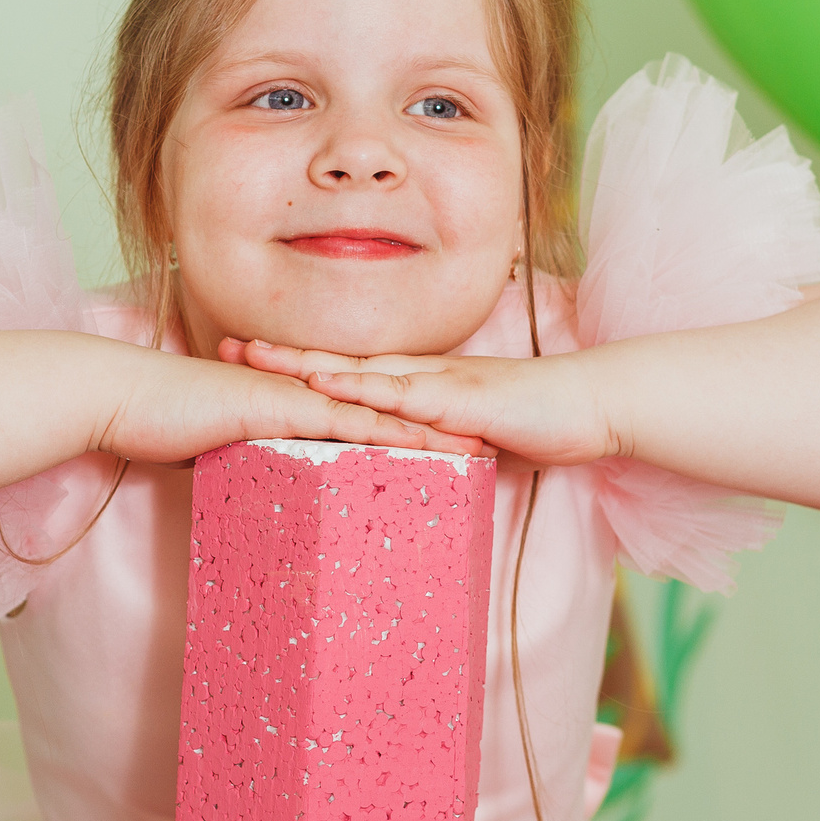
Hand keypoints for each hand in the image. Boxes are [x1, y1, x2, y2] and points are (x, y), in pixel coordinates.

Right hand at [89, 342, 492, 464]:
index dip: (406, 425)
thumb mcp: (208, 448)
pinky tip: (418, 453)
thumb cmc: (153, 421)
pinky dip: (383, 436)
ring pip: (375, 413)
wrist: (120, 395)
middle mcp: (298, 393)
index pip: (359, 413)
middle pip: (382, 407)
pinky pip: (341, 424)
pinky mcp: (278, 408)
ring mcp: (291, 397)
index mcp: (288, 401)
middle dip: (436, 426)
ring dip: (428, 432)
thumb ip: (239, 461)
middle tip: (488, 443)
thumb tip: (252, 489)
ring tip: (476, 451)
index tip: (449, 441)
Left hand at [217, 339, 616, 467]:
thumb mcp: (477, 441)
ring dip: (306, 365)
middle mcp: (421, 375)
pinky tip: (327, 388)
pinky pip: (403, 392)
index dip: (301, 368)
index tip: (253, 363)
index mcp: (422, 385)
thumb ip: (441, 450)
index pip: (351, 374)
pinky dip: (363, 389)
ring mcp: (439, 382)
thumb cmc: (542, 422)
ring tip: (256, 360)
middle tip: (227, 347)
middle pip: (339, 363)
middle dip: (282, 356)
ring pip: (359, 371)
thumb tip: (415, 473)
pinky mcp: (460, 398)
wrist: (593, 404)